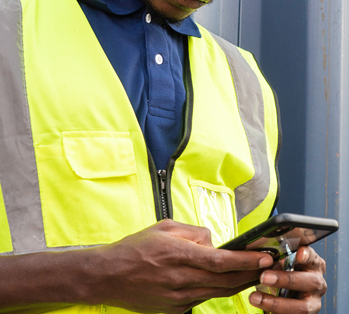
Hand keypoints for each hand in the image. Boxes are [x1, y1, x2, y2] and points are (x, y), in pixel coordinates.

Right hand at [85, 219, 273, 313]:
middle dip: (250, 274)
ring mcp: (179, 298)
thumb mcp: (165, 227)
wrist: (110, 275)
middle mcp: (181, 279)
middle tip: (267, 267)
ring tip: (252, 275)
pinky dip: (216, 290)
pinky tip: (222, 282)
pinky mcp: (176, 309)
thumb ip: (194, 232)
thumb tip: (214, 241)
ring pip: (218, 293)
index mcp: (178, 254)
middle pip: (225, 280)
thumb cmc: (137, 247)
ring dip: (238, 284)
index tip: (265, 256)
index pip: (221, 260)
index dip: (246, 260)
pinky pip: (202, 299)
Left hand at [248, 246, 326, 313]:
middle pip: (310, 282)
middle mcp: (317, 282)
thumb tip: (262, 256)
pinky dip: (276, 312)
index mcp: (313, 264)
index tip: (298, 253)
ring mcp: (313, 301)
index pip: (313, 258)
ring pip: (303, 306)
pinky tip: (261, 306)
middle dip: (286, 280)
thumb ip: (276, 258)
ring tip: (255, 297)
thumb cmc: (281, 269)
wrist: (282, 289)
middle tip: (264, 277)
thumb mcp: (280, 260)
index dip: (307, 256)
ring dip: (277, 303)